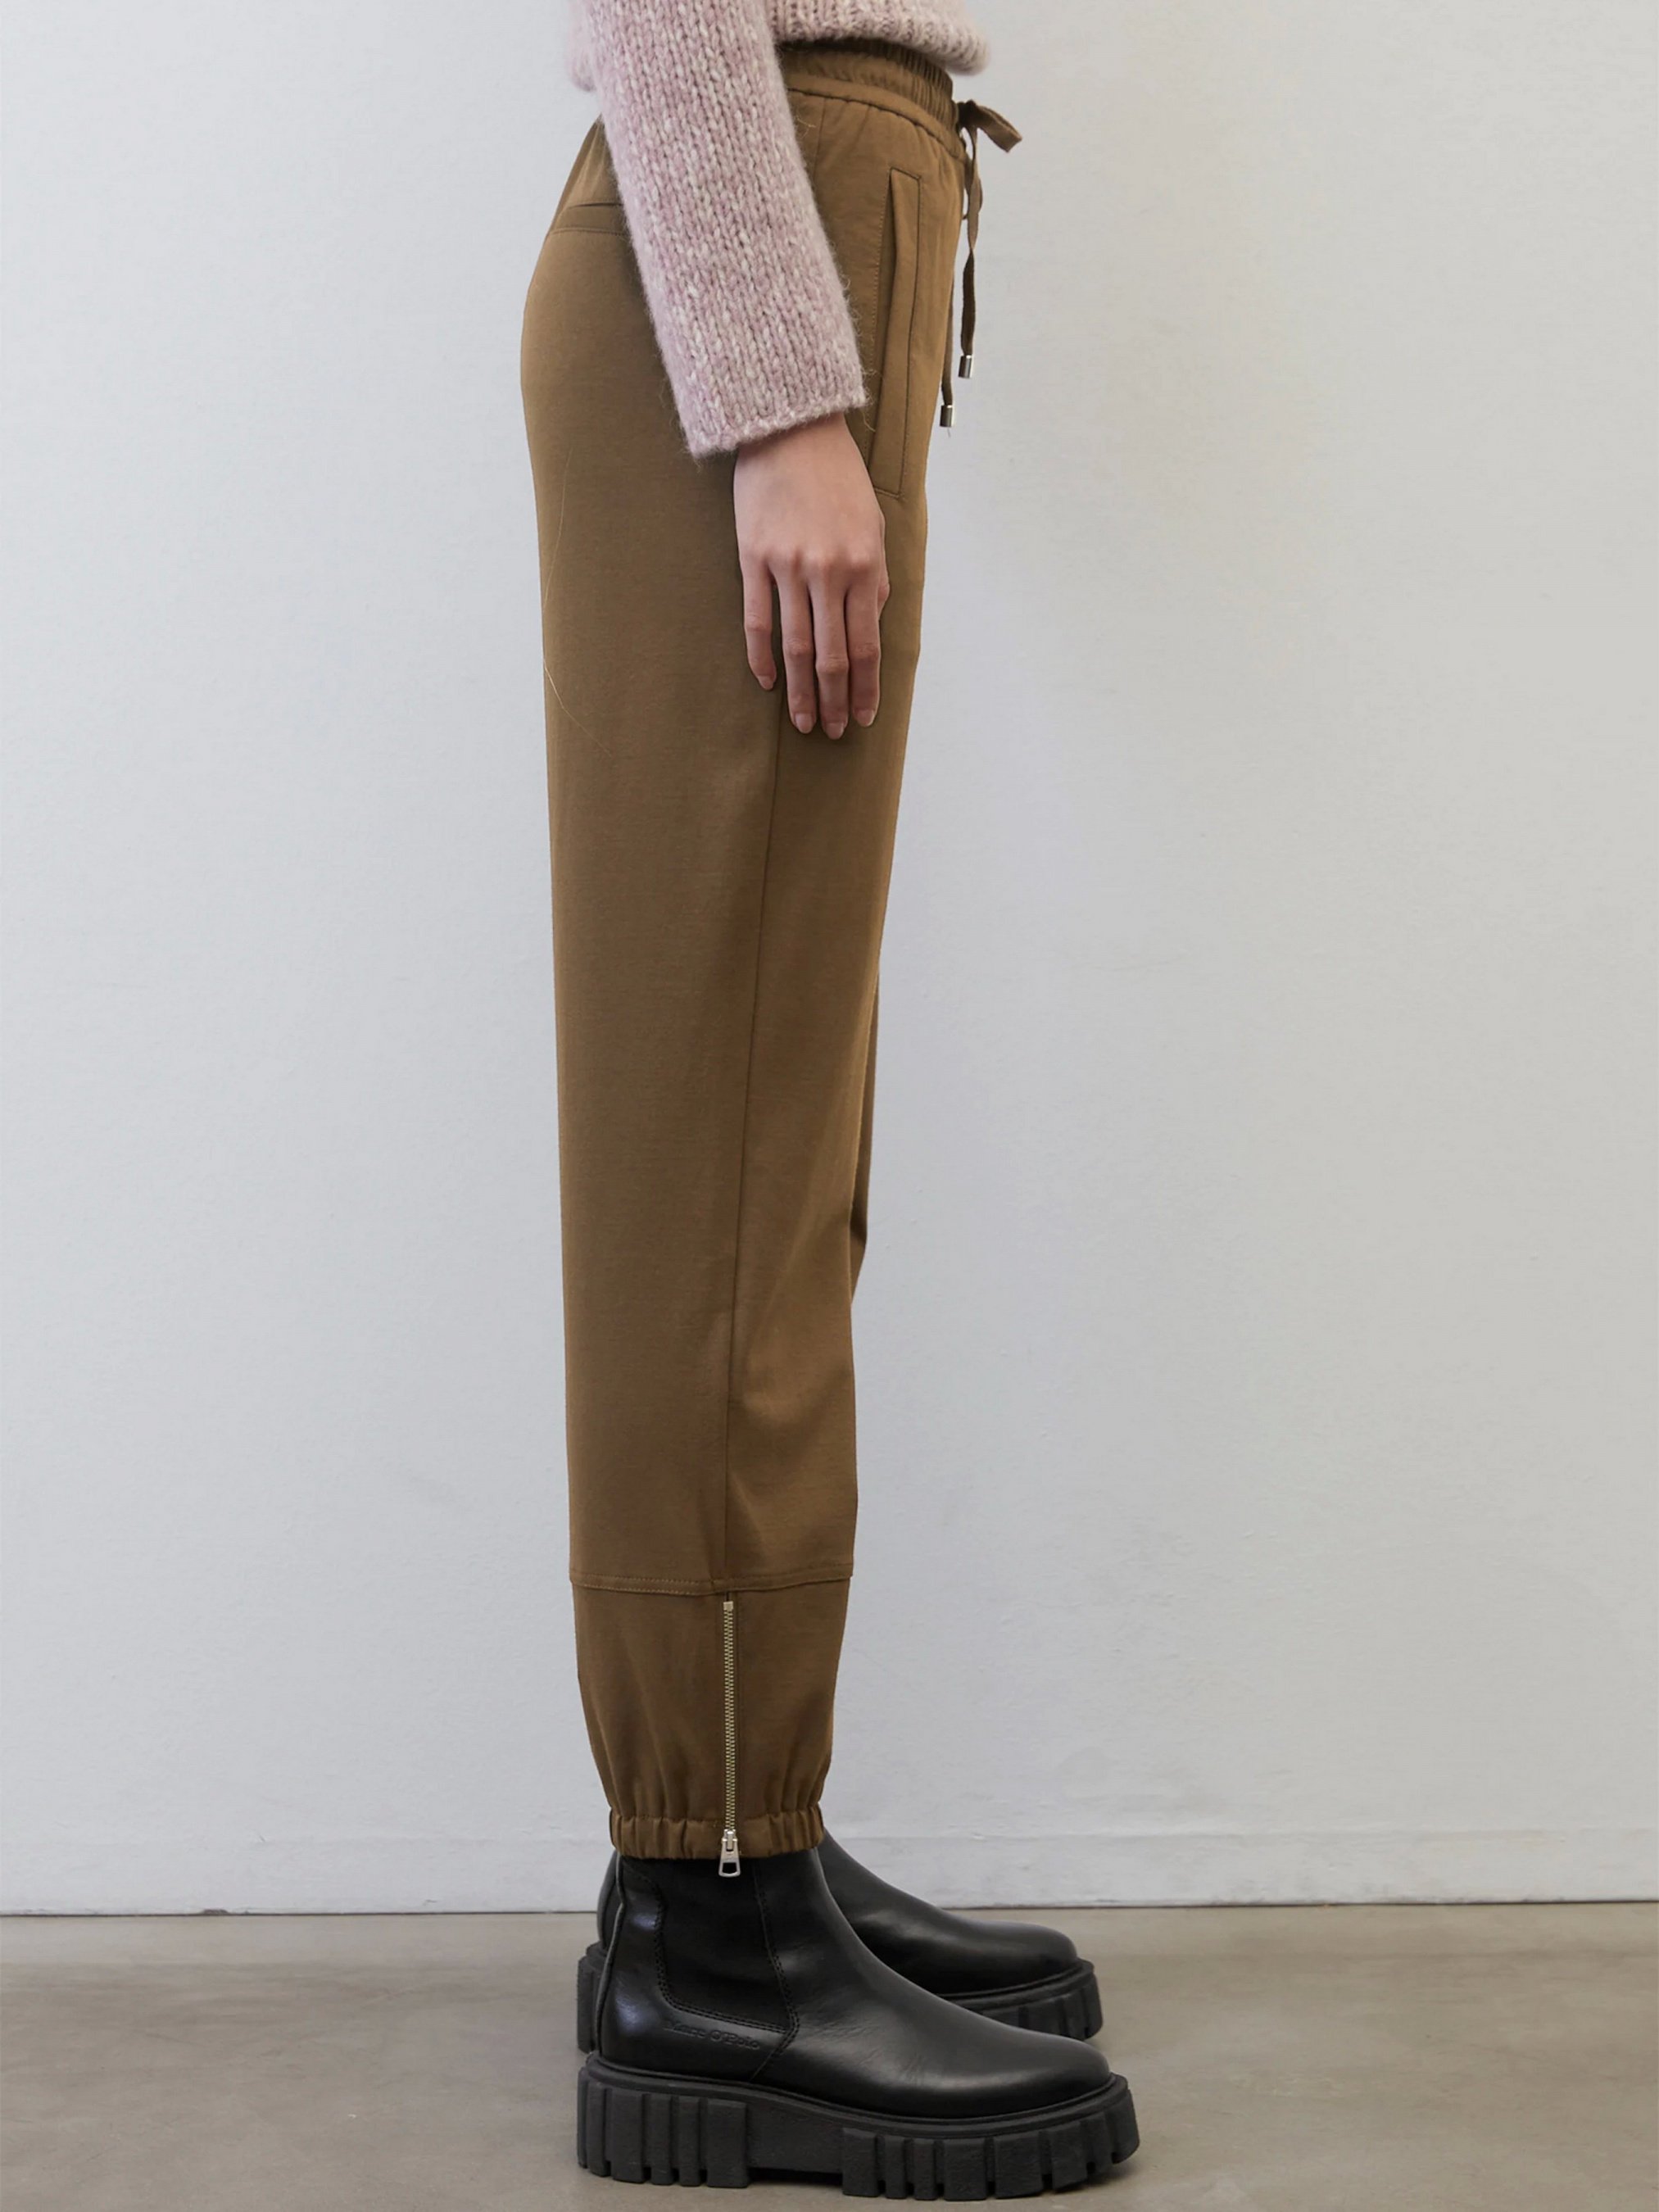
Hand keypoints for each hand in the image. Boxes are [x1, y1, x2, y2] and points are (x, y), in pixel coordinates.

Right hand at [733, 414, 889, 738]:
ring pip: (796, 646)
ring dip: (800, 690)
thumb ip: (875, 579)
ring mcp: (788, 566)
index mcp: (865, 566)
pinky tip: (768, 681)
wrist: (790, 429)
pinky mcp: (753, 558)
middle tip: (831, 732)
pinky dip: (762, 656)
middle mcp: (828, 571)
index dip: (865, 688)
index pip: (866, 645)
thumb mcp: (873, 525)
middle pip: (832, 656)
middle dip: (834, 701)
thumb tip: (870, 625)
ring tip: (802, 721)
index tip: (863, 718)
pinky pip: (757, 619)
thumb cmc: (838, 477)